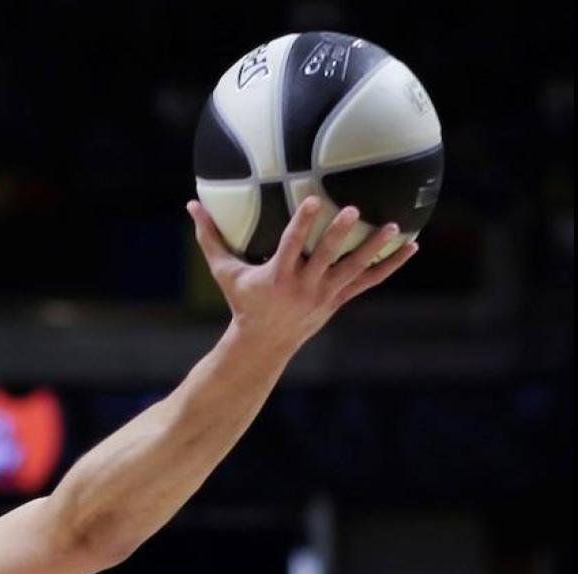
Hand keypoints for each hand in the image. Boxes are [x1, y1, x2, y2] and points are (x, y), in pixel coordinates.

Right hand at [187, 196, 418, 356]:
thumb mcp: (224, 273)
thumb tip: (191, 205)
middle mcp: (303, 287)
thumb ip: (210, 238)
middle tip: (353, 210)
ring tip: (392, 227)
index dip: (302, 223)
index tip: (313, 199)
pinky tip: (411, 247)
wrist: (263, 344)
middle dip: (338, 234)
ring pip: (352, 269)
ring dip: (372, 249)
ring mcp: (324, 295)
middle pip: (324, 257)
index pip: (291, 246)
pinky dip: (389, 265)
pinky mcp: (337, 301)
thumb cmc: (242, 303)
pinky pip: (368, 281)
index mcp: (277, 277)